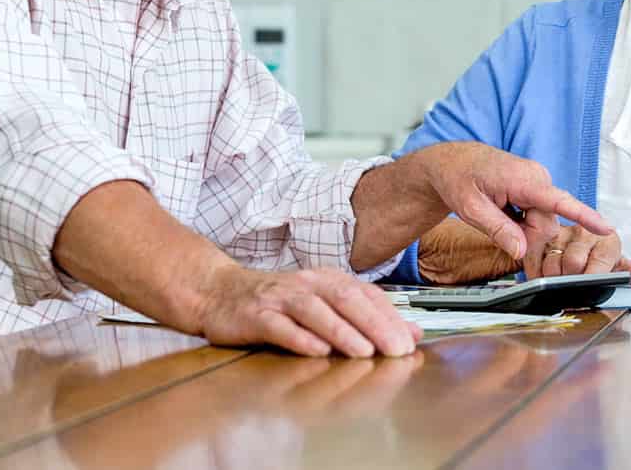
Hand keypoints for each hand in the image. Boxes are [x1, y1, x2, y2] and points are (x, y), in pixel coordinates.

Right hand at [194, 263, 421, 357]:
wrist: (218, 292)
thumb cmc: (276, 302)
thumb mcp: (324, 303)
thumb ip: (366, 315)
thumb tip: (411, 332)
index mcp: (327, 280)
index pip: (366, 294)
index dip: (390, 316)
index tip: (410, 340)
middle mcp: (307, 285)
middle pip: (346, 299)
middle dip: (375, 324)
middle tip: (397, 348)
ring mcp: (280, 299)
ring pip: (315, 311)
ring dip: (342, 331)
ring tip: (364, 351)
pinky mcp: (256, 316)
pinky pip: (280, 326)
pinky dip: (300, 337)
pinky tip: (317, 350)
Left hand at [419, 142, 612, 262]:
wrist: (451, 161)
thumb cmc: (458, 177)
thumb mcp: (470, 208)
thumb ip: (497, 230)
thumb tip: (521, 251)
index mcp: (523, 179)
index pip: (559, 201)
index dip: (584, 216)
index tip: (606, 228)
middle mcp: (536, 177)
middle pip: (545, 223)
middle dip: (526, 237)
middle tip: (498, 233)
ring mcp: (537, 182)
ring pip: (541, 221)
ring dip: (522, 229)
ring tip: (496, 217)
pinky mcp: (535, 187)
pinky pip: (537, 214)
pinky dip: (522, 221)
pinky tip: (505, 213)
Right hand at [522, 225, 630, 287]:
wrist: (579, 245)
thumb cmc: (602, 261)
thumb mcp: (621, 266)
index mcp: (607, 239)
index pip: (599, 263)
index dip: (594, 278)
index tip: (590, 286)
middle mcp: (583, 233)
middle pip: (573, 264)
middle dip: (572, 281)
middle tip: (574, 288)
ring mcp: (560, 235)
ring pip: (552, 265)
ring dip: (554, 280)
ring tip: (560, 283)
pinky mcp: (540, 238)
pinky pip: (534, 262)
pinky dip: (537, 276)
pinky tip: (543, 279)